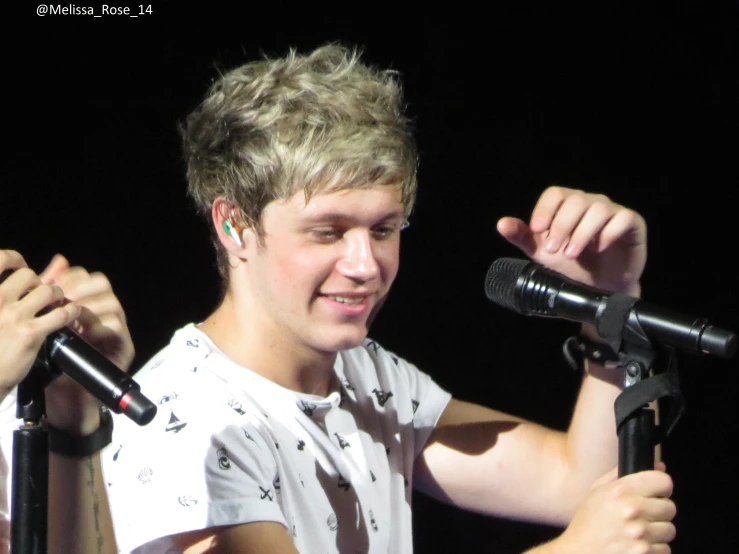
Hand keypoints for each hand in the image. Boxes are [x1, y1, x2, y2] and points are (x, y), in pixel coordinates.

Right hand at [0, 250, 80, 395]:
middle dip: (40, 284)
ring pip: (48, 291)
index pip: (1, 259)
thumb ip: (22, 286)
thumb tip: (60, 260)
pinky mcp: (30, 332)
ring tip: (57, 306)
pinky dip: (71, 312)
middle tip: (44, 297)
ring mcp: (13, 316)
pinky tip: (69, 317)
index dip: (15, 259)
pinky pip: (61, 313)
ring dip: (58, 297)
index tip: (22, 269)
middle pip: (29, 276)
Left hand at [40, 254, 134, 432]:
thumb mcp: (46, 327)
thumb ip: (50, 297)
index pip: (87, 277)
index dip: (70, 277)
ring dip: (88, 307)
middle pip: (103, 284)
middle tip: (62, 301)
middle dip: (80, 289)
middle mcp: (105, 314)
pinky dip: (98, 326)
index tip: (51, 287)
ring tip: (70, 319)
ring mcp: (117, 330)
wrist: (66, 399)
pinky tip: (81, 334)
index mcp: (88, 305)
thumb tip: (58, 260)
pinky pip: (117, 327)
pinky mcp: (123, 347)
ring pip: (112, 303)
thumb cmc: (54, 365)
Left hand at [497, 186, 646, 294]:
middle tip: (553, 250)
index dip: (545, 210)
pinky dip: (608, 233)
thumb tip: (501, 224)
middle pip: (575, 200)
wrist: (599, 288)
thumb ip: (523, 237)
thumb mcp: (542, 253)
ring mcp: (612, 211)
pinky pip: (622, 218)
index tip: (537, 230)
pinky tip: (598, 248)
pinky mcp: (632, 223)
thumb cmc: (571, 266)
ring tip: (571, 253)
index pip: (555, 194)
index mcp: (567, 205)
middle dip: (561, 226)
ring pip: (598, 208)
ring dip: (581, 233)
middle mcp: (590, 203)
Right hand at [555, 465, 675, 553]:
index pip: (663, 482)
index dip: (662, 488)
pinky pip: (664, 549)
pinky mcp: (644, 553)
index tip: (656, 494)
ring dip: (657, 533)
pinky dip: (653, 549)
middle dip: (659, 512)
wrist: (579, 553)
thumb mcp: (598, 491)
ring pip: (669, 530)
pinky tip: (636, 546)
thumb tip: (658, 465)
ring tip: (638, 533)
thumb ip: (623, 474)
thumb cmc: (587, 523)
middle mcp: (632, 510)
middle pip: (670, 508)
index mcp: (621, 490)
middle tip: (643, 516)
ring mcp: (639, 534)